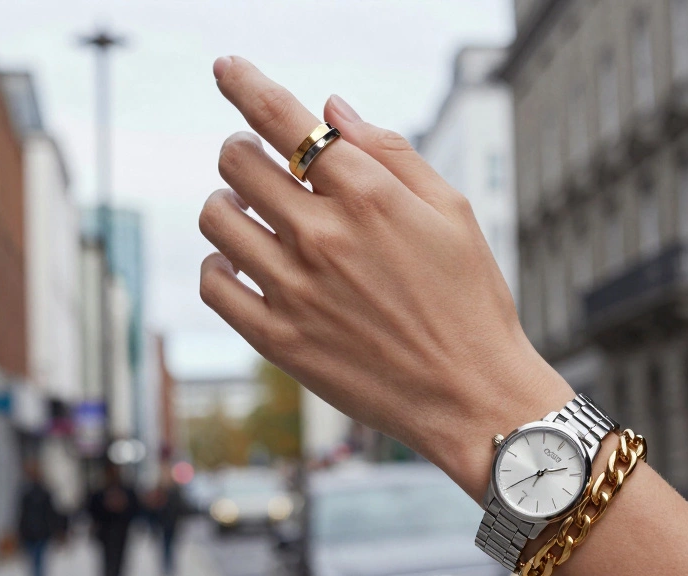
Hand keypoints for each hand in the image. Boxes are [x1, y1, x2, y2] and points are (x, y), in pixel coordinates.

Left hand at [199, 57, 571, 497]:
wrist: (473, 397)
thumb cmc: (471, 301)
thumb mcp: (453, 211)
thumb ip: (391, 151)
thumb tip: (332, 106)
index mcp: (368, 195)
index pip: (283, 118)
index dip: (245, 83)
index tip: (225, 67)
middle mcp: (322, 236)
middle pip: (237, 161)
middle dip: (246, 150)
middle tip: (266, 164)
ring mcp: (294, 289)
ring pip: (218, 217)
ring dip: (230, 203)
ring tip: (258, 217)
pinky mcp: (278, 339)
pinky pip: (215, 285)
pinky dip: (221, 264)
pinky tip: (247, 265)